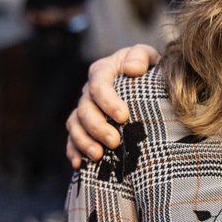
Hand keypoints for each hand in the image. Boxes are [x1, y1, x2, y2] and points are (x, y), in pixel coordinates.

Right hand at [65, 44, 161, 167]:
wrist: (147, 80)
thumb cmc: (149, 68)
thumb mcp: (148, 56)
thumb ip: (140, 57)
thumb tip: (132, 70)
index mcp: (103, 71)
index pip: (99, 86)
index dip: (108, 102)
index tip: (123, 117)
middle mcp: (89, 90)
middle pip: (85, 109)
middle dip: (98, 127)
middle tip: (114, 142)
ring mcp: (84, 108)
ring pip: (75, 125)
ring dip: (84, 141)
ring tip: (98, 156)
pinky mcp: (83, 125)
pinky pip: (72, 138)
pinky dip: (74, 151)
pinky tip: (80, 165)